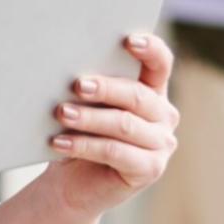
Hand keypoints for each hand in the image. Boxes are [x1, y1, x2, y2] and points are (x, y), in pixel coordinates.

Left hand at [38, 34, 179, 222]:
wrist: (71, 183)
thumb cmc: (78, 135)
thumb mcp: (86, 107)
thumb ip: (89, 88)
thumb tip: (73, 70)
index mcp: (152, 91)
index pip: (160, 64)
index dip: (150, 50)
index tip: (128, 40)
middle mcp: (163, 115)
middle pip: (138, 95)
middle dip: (106, 88)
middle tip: (77, 84)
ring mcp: (161, 144)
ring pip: (124, 124)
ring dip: (90, 118)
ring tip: (62, 113)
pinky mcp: (151, 169)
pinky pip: (116, 152)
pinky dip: (85, 145)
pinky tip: (59, 142)